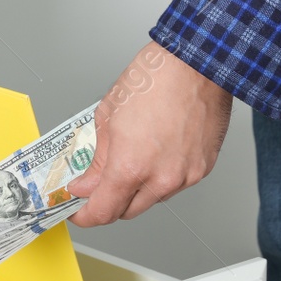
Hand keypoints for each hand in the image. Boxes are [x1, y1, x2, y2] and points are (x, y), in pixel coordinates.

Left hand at [68, 42, 233, 225]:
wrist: (196, 64)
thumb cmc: (154, 80)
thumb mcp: (107, 118)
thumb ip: (96, 160)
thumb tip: (86, 182)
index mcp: (131, 167)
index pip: (103, 212)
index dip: (85, 216)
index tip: (77, 210)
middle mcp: (161, 179)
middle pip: (127, 212)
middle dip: (108, 202)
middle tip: (96, 186)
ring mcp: (185, 175)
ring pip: (152, 199)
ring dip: (136, 189)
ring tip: (129, 159)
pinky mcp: (203, 168)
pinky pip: (175, 185)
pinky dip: (159, 177)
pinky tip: (154, 153)